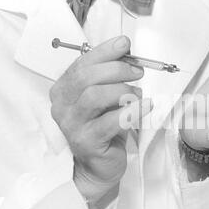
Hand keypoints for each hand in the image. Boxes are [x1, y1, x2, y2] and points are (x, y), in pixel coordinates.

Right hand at [50, 36, 152, 208]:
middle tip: (138, 72)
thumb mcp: (105, 98)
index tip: (125, 44)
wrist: (98, 165)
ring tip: (137, 95)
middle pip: (87, 78)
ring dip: (124, 91)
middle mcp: (63, 106)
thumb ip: (109, 76)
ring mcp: (72, 125)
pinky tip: (146, 105)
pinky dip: (133, 110)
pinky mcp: (87, 142)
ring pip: (95, 97)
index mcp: (64, 90)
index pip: (81, 64)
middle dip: (117, 69)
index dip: (105, 52)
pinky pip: (111, 121)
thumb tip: (125, 48)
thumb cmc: (103, 128)